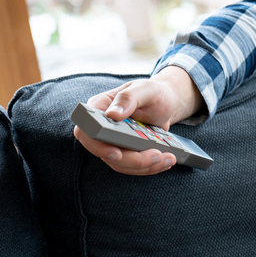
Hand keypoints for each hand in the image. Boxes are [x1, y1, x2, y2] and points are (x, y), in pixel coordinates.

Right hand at [73, 66, 205, 175]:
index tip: (117, 153)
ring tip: (168, 158)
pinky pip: (132, 166)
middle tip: (158, 155)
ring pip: (120, 163)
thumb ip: (128, 98)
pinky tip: (166, 161)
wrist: (166, 103)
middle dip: (132, 160)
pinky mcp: (125, 152)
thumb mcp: (145, 89)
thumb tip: (113, 114)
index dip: (97, 145)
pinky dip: (150, 167)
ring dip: (145, 166)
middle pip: (105, 153)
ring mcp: (112, 141)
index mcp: (99, 108)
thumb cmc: (152, 93)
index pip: (86, 130)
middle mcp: (102, 127)